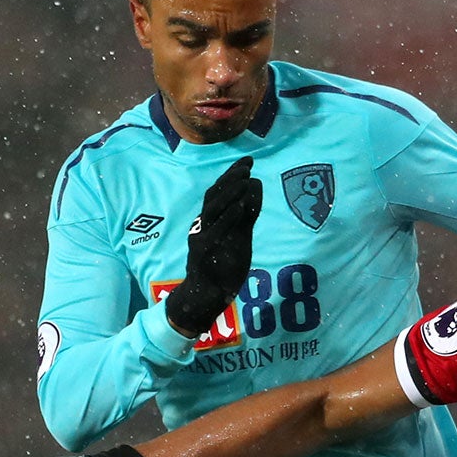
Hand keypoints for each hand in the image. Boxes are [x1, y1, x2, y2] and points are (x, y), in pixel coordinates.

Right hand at [163, 157, 263, 337]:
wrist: (205, 295)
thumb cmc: (221, 267)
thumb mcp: (239, 239)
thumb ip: (246, 217)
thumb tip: (255, 188)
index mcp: (209, 221)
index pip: (219, 192)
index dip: (232, 175)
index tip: (248, 161)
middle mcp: (202, 225)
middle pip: (214, 195)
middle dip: (230, 178)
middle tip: (247, 164)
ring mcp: (201, 237)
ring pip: (213, 209)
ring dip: (230, 192)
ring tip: (245, 178)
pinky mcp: (203, 252)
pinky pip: (216, 231)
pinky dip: (228, 217)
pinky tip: (240, 206)